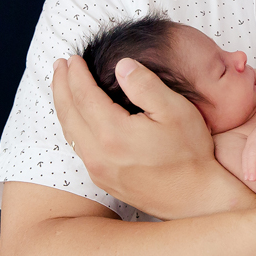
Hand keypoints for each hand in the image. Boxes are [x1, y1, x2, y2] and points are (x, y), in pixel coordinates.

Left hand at [51, 55, 255, 218]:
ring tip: (63, 86)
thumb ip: (146, 85)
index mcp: (113, 133)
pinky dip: (72, 125)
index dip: (76, 74)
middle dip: (61, 86)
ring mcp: (98, 170)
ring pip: (70, 132)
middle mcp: (98, 154)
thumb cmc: (190, 153)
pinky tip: (77, 117)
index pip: (83, 95)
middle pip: (68, 113)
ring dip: (63, 105)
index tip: (74, 58)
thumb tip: (121, 65)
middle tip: (60, 65)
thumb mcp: (175, 110)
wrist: (195, 198)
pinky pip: (78, 147)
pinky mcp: (103, 180)